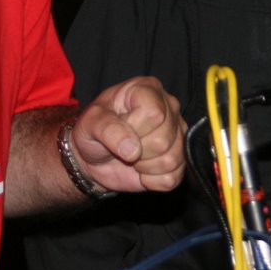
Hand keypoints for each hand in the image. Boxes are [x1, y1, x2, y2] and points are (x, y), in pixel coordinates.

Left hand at [70, 77, 185, 193]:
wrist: (95, 157)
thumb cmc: (94, 132)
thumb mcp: (90, 122)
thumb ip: (108, 129)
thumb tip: (132, 150)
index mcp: (148, 89)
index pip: (154, 114)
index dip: (133, 128)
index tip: (118, 128)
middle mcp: (169, 108)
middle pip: (163, 139)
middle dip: (137, 151)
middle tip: (124, 145)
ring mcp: (178, 134)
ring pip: (171, 160)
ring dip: (144, 167)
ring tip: (132, 156)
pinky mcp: (180, 159)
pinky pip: (172, 178)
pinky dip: (151, 180)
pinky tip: (142, 169)